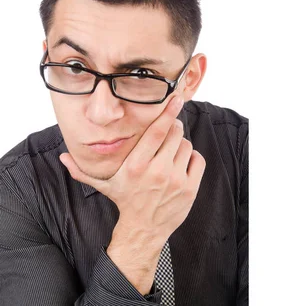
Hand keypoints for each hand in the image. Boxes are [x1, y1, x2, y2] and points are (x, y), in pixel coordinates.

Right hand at [59, 94, 205, 292]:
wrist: (144, 230)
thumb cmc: (125, 201)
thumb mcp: (104, 185)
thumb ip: (83, 170)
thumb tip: (62, 156)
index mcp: (136, 166)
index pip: (156, 132)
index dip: (167, 113)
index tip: (176, 100)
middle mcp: (157, 171)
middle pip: (175, 134)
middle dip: (173, 128)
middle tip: (168, 132)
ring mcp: (176, 180)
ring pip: (186, 145)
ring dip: (181, 145)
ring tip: (171, 154)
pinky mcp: (190, 188)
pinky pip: (198, 159)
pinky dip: (192, 158)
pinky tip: (182, 163)